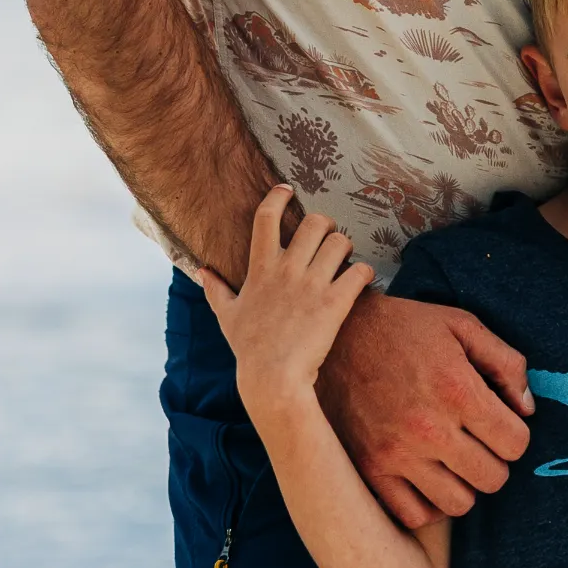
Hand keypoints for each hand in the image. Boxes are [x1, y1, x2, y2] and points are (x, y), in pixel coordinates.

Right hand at [200, 188, 373, 415]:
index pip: (266, 218)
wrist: (273, 378)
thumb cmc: (249, 348)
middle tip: (327, 239)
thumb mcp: (227, 316)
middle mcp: (287, 270)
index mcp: (261, 268)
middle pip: (315, 223)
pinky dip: (365, 273)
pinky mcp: (335, 302)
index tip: (286, 190)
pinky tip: (361, 281)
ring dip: (345, 248)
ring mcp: (312, 284)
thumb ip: (215, 289)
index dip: (277, 197)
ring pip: (341, 242)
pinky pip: (360, 271)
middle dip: (325, 226)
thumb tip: (202, 271)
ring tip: (343, 261)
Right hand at [319, 287, 533, 525]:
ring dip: (463, 485)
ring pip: (458, 504)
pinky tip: (427, 479)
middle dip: (494, 460)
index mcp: (457, 390)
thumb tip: (527, 410)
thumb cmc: (403, 329)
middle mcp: (429, 429)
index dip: (514, 435)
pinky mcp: (370, 470)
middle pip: (493, 479)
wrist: (332, 335)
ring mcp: (397, 454)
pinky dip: (428, 505)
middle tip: (476, 442)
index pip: (516, 444)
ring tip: (451, 461)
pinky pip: (415, 515)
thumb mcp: (462, 326)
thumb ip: (506, 363)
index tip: (498, 424)